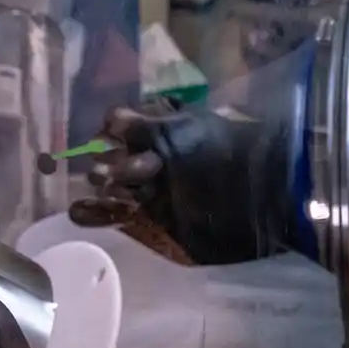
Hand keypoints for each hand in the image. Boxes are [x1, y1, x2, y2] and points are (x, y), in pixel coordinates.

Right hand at [71, 99, 296, 264]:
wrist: (269, 199)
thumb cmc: (229, 156)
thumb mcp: (188, 135)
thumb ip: (147, 128)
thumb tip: (109, 122)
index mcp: (165, 135)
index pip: (123, 129)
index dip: (114, 132)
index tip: (109, 135)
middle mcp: (157, 163)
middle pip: (116, 160)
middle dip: (110, 164)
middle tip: (113, 172)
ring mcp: (156, 195)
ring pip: (113, 190)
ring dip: (97, 191)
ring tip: (98, 190)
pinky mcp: (158, 225)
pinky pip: (120, 219)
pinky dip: (97, 215)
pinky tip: (79, 212)